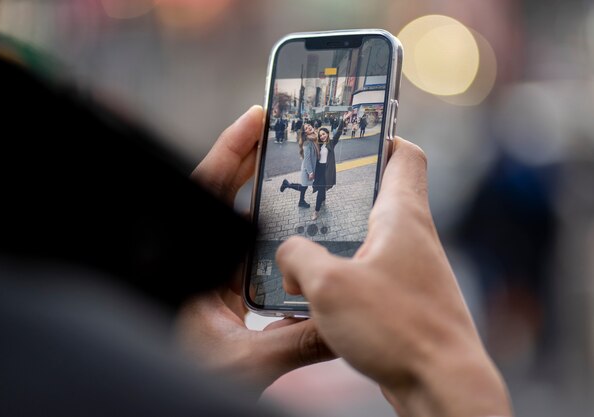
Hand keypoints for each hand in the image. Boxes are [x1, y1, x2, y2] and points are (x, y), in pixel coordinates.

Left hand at [182, 106, 334, 394]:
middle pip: (222, 198)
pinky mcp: (225, 295)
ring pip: (236, 222)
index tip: (254, 120)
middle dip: (249, 163)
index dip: (229, 152)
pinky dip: (268, 232)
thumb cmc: (187, 380)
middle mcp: (199, 263)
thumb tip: (344, 320)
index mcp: (191, 267)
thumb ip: (296, 341)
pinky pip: (247, 251)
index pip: (205, 192)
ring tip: (290, 167)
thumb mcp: (247, 362)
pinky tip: (291, 225)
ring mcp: (212, 277)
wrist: (169, 401)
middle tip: (280, 134)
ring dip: (260, 194)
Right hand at [277, 138, 511, 416]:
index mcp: (402, 217)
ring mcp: (413, 271)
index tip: (352, 139)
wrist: (441, 387)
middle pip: (383, 197)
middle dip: (345, 194)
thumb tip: (288, 256)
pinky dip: (347, 274)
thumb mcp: (328, 286)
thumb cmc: (398, 329)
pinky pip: (372, 273)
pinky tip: (320, 292)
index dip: (382, 138)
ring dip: (341, 240)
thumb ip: (297, 258)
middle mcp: (414, 238)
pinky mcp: (407, 300)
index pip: (406, 155)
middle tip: (309, 195)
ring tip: (304, 247)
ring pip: (373, 239)